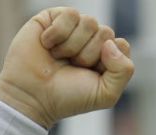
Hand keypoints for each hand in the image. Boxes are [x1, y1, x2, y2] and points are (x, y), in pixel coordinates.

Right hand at [0, 7, 133, 128]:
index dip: (107, 62)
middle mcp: (91, 40)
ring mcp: (73, 29)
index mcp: (107, 57)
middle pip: (106, 33)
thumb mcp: (106, 94)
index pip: (121, 45)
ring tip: (58, 58)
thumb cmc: (67, 97)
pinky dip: (58, 34)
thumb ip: (124, 71)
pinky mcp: (54, 18)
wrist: (32, 96)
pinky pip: (70, 15)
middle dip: (88, 55)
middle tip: (71, 67)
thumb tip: (111, 43)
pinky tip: (47, 45)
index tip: (89, 76)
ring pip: (89, 22)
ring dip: (72, 46)